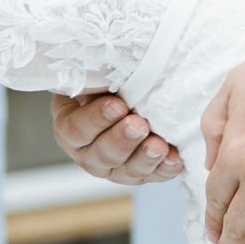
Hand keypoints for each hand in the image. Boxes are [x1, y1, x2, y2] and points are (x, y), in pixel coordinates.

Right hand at [51, 87, 183, 184]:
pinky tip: (174, 158)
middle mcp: (90, 153)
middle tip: (138, 125)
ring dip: (144, 158)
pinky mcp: (144, 172)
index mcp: (70, 128)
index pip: (76, 130)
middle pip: (101, 156)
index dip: (95, 120)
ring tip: (158, 145)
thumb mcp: (94, 74)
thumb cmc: (108, 79)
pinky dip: (165, 168)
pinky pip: (155, 174)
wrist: (134, 91)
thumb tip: (105, 68)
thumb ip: (94, 75)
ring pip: (128, 171)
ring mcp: (117, 167)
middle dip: (122, 140)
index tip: (117, 105)